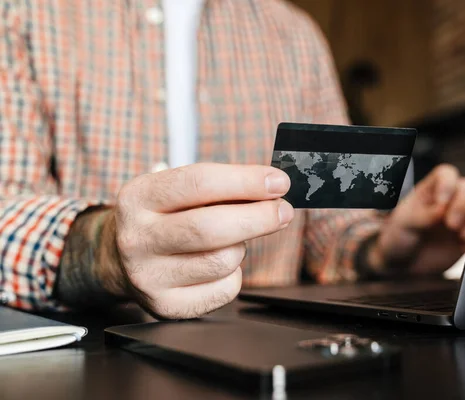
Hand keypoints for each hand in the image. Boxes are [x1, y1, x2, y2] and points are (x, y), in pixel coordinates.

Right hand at [99, 163, 293, 318]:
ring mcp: (148, 276)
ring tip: (233, 239)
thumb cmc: (161, 217)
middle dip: (259, 217)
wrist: (118, 258)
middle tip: (282, 211)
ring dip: (242, 246)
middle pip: (212, 228)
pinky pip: (225, 289)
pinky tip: (220, 265)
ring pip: (223, 260)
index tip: (278, 182)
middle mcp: (137, 238)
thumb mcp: (173, 189)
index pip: (199, 183)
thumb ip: (218, 186)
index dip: (246, 181)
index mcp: (138, 197)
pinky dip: (235, 274)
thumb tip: (271, 188)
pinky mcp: (166, 306)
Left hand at [370, 164, 464, 275]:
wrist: (404, 264)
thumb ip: (423, 215)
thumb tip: (442, 209)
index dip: (447, 184)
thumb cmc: (398, 237)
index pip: (446, 174)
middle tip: (451, 225)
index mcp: (430, 190)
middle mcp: (448, 199)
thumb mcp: (404, 224)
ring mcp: (461, 216)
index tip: (441, 203)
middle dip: (462, 205)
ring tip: (461, 235)